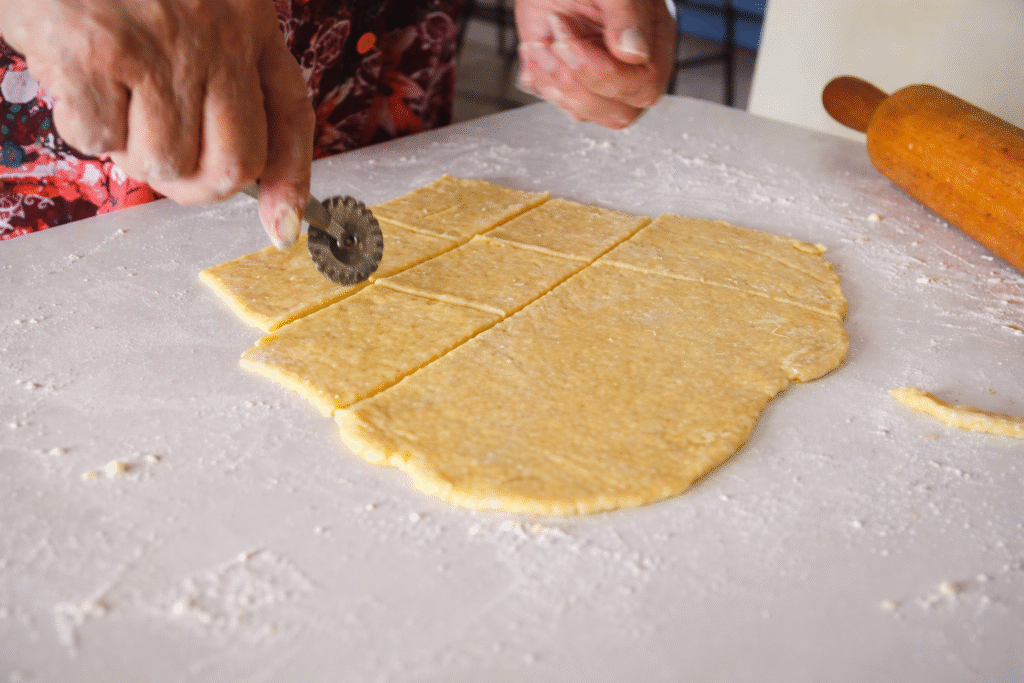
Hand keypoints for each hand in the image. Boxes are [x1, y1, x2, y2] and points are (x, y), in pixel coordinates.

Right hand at [0, 0, 313, 247]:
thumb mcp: (200, 6)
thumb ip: (226, 77)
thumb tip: (252, 182)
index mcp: (248, 21)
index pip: (289, 116)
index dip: (290, 180)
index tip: (283, 227)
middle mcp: (216, 36)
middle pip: (232, 165)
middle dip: (195, 184)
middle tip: (159, 157)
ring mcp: (158, 47)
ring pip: (164, 164)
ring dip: (132, 152)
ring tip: (112, 97)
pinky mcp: (94, 52)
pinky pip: (99, 140)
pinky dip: (83, 126)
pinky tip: (75, 77)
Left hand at [514, 0, 675, 128]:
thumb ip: (626, 14)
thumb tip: (634, 52)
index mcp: (653, 42)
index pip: (644, 86)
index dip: (606, 75)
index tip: (574, 42)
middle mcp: (629, 68)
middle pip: (618, 113)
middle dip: (578, 83)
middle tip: (557, 41)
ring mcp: (598, 79)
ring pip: (584, 112)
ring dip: (555, 79)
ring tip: (544, 40)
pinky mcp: (569, 81)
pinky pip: (557, 101)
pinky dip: (540, 77)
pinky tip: (536, 47)